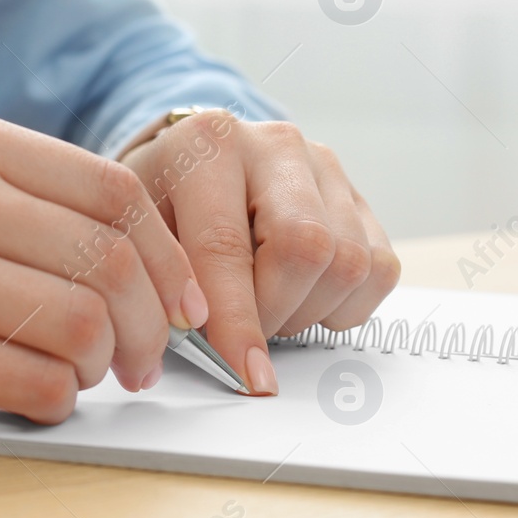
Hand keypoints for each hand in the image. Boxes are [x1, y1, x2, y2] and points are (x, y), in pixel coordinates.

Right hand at [0, 108, 207, 423]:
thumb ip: (14, 197)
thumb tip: (132, 258)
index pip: (114, 190)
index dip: (168, 255)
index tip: (182, 300)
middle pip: (110, 259)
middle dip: (152, 324)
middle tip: (145, 359)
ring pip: (81, 324)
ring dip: (101, 366)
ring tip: (79, 375)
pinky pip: (30, 382)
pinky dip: (55, 401)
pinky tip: (32, 396)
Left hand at [121, 112, 399, 394]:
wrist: (190, 162)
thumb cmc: (161, 201)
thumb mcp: (139, 232)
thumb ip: (165, 283)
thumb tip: (211, 353)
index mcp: (210, 145)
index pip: (228, 245)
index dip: (237, 320)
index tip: (244, 373)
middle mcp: (277, 146)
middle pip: (306, 248)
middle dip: (275, 313)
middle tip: (243, 331)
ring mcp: (326, 168)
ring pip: (349, 264)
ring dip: (306, 311)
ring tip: (266, 307)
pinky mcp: (359, 197)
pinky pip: (379, 270)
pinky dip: (343, 305)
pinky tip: (301, 297)